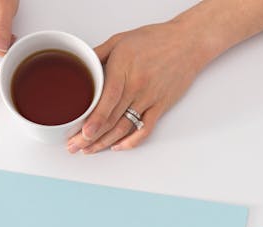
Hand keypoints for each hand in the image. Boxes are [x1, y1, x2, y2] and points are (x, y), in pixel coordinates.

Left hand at [67, 19, 210, 153]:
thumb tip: (80, 64)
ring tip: (90, 150)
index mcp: (123, 69)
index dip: (94, 120)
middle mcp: (136, 86)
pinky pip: (145, 129)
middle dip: (91, 137)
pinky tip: (118, 147)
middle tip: (75, 146)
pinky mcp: (160, 106)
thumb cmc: (155, 39)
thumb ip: (98, 53)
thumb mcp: (121, 40)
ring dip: (106, 143)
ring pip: (125, 127)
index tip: (83, 134)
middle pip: (111, 118)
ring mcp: (149, 98)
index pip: (107, 100)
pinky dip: (131, 141)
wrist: (187, 43)